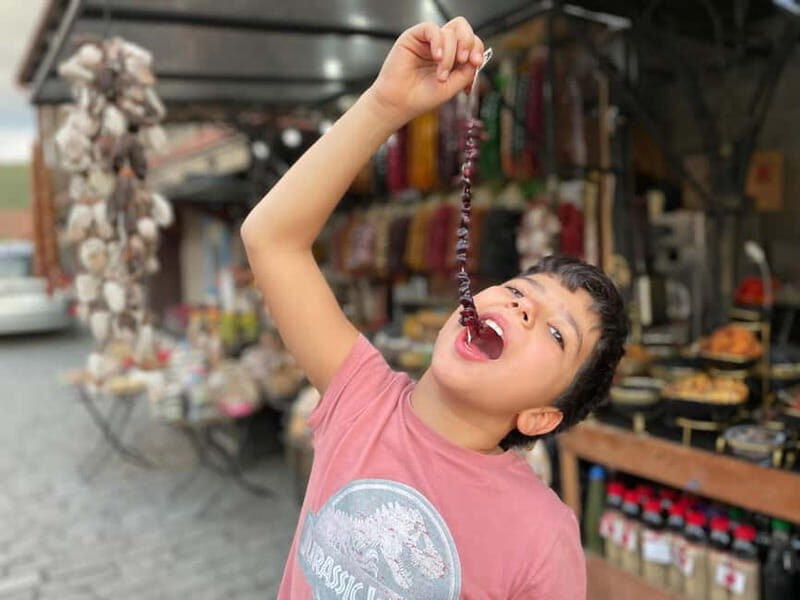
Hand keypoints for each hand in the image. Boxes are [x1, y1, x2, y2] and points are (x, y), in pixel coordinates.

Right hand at [364, 18, 485, 128]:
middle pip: (462, 29)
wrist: (399, 104)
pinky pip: (431, 29)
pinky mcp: (413, 37)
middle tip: (464, 60)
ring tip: (441, 74)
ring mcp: (428, 41)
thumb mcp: (451, 87)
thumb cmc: (421, 97)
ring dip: (450, 54)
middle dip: (468, 42)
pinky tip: (436, 57)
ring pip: (449, 31)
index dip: (476, 49)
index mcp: (452, 57)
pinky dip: (438, 42)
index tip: (476, 62)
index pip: (471, 42)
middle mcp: (441, 46)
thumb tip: (476, 58)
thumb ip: (466, 72)